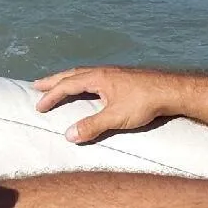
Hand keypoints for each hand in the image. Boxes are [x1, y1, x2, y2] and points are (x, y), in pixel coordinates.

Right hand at [32, 66, 182, 143]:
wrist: (171, 90)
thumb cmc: (144, 102)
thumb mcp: (116, 118)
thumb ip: (92, 126)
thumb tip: (68, 135)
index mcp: (97, 78)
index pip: (67, 85)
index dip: (51, 95)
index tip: (38, 106)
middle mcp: (102, 71)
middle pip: (72, 74)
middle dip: (53, 80)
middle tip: (36, 85)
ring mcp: (113, 73)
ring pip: (83, 73)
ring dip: (67, 78)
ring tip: (58, 84)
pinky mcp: (122, 77)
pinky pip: (94, 75)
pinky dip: (82, 79)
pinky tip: (87, 86)